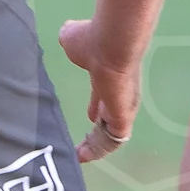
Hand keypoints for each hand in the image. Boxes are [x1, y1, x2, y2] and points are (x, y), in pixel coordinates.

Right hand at [59, 17, 138, 161]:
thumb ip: (70, 39)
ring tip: (80, 156)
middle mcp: (118, 93)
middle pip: (109, 117)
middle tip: (83, 144)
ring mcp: (121, 107)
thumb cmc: (91, 40)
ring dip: (96, 145)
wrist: (110, 43)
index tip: (89, 116)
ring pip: (111, 132)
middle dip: (97, 131)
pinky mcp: (122, 118)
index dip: (96, 107)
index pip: (104, 96)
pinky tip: (84, 157)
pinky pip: (112, 140)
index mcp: (107, 76)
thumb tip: (67, 33)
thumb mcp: (72, 38)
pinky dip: (99, 150)